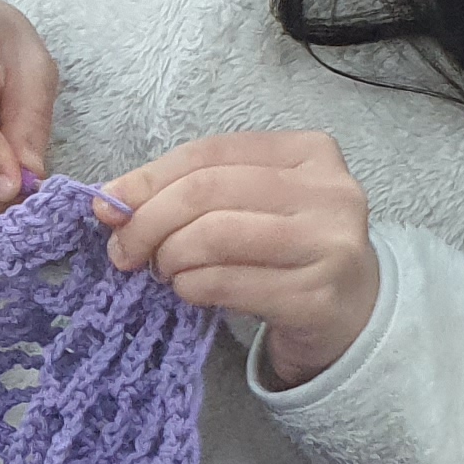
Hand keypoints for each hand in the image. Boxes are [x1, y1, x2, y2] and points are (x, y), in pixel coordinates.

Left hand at [98, 133, 379, 389]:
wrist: (354, 312)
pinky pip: (227, 283)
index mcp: (309, 152)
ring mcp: (328, 245)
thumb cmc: (288, 249)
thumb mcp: (249, 205)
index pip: (210, 152)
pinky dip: (191, 286)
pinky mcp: (316, 297)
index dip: (149, 178)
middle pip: (208, 191)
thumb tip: (110, 202)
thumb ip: (189, 192)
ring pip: (215, 236)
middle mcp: (328, 192)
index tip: (109, 206)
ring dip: (170, 256)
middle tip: (124, 250)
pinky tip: (188, 290)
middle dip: (149, 221)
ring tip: (162, 270)